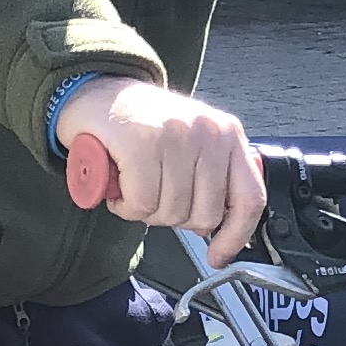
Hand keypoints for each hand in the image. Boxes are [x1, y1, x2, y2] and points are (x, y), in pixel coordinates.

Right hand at [60, 77, 267, 264]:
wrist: (96, 89)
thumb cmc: (141, 122)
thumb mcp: (192, 143)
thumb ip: (212, 179)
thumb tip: (215, 228)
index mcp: (227, 134)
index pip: (249, 197)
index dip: (236, 235)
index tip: (219, 255)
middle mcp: (208, 132)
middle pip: (204, 216)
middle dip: (173, 218)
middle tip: (154, 194)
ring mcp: (176, 135)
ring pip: (169, 212)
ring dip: (144, 210)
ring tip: (134, 183)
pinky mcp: (141, 143)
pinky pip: (141, 203)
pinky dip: (125, 205)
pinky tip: (120, 185)